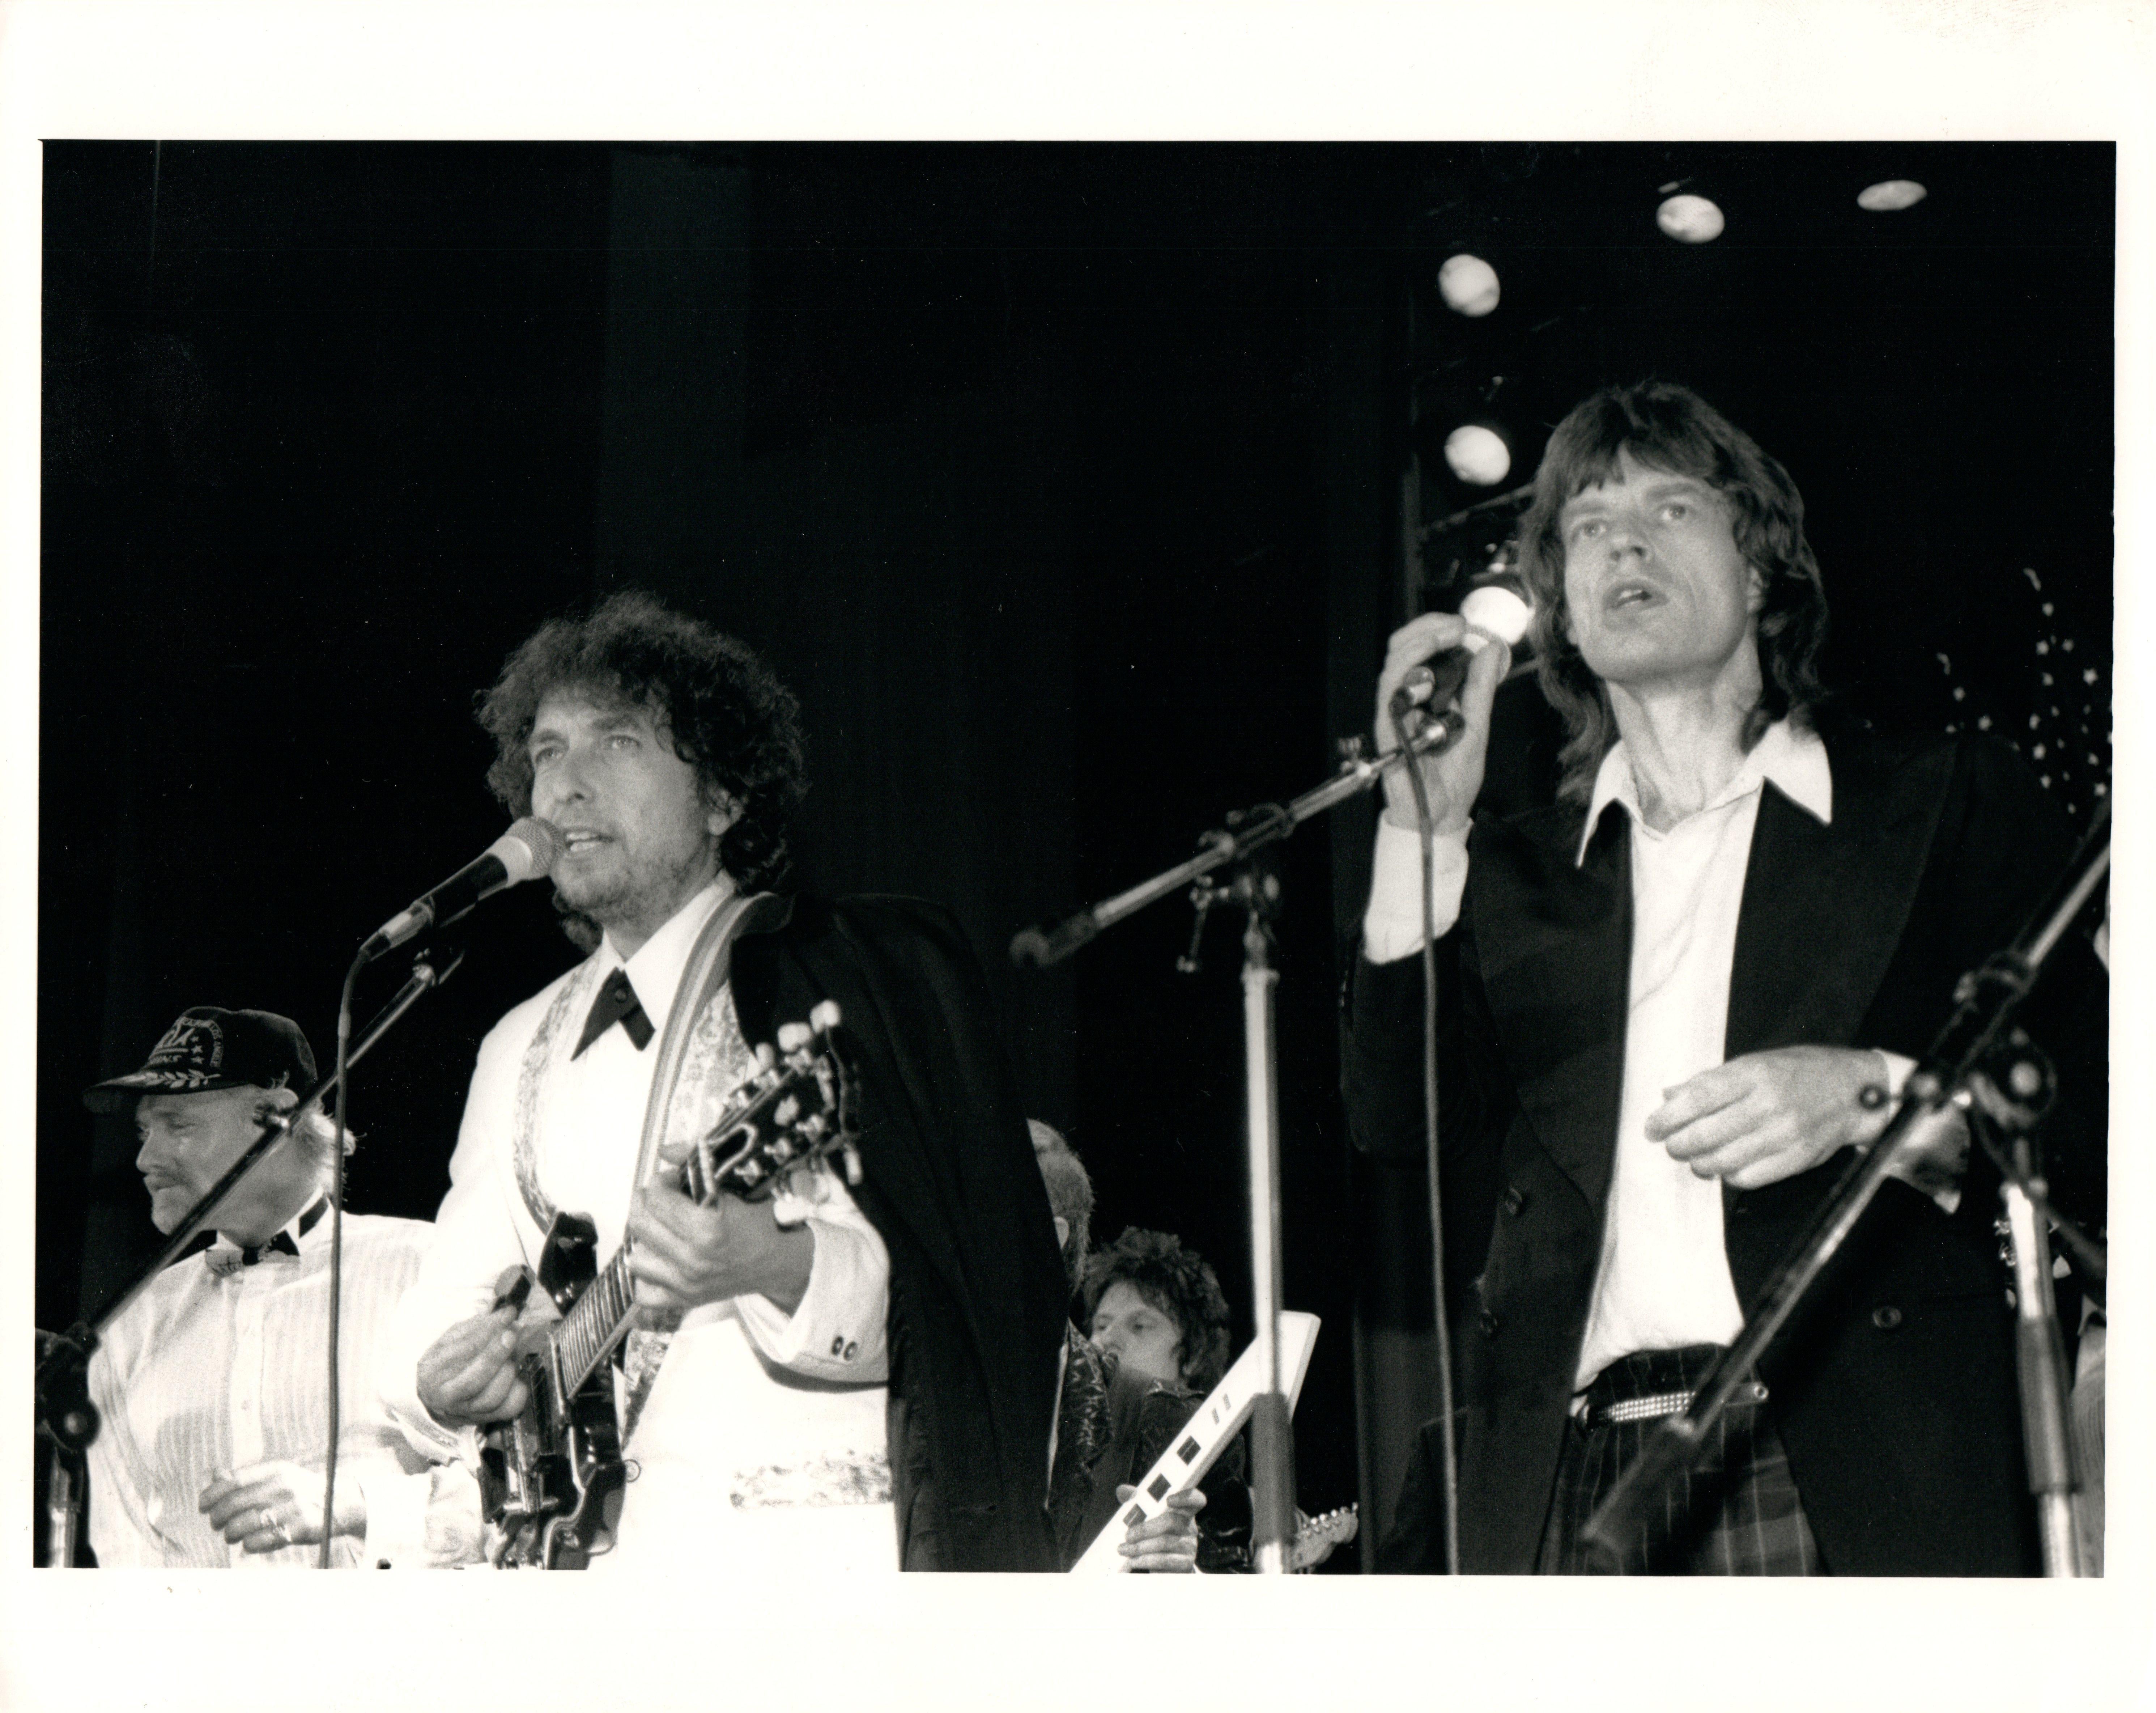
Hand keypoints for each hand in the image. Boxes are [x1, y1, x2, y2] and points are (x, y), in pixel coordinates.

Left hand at [200, 1459, 361, 1552]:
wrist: (340, 1503)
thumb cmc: (300, 1491)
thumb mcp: (278, 1477)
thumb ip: (246, 1477)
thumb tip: (215, 1474)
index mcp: (277, 1470)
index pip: (234, 1481)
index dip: (212, 1494)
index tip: (202, 1505)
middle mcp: (285, 1486)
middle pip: (234, 1504)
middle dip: (217, 1517)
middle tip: (216, 1524)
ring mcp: (293, 1507)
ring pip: (242, 1525)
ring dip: (230, 1534)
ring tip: (231, 1535)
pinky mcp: (298, 1528)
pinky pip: (258, 1541)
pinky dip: (247, 1544)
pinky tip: (250, 1542)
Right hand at [416, 1290, 537, 1427]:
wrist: (433, 1396)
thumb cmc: (445, 1363)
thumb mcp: (449, 1340)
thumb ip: (474, 1328)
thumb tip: (502, 1315)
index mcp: (432, 1372)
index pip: (465, 1349)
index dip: (489, 1329)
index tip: (508, 1314)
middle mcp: (446, 1397)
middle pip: (477, 1378)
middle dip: (498, 1353)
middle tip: (512, 1333)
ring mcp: (464, 1412)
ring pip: (493, 1396)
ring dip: (508, 1371)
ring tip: (512, 1354)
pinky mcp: (482, 1420)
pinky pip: (506, 1409)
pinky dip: (517, 1391)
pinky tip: (517, 1376)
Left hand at [627, 1178, 814, 1315]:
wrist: (781, 1260)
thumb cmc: (760, 1220)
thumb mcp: (736, 1184)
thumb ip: (697, 1161)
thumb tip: (664, 1150)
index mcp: (708, 1227)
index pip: (658, 1198)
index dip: (660, 1181)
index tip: (671, 1179)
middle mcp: (694, 1259)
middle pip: (640, 1225)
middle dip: (644, 1203)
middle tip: (658, 1197)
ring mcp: (688, 1283)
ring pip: (635, 1258)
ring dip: (645, 1240)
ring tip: (660, 1228)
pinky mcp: (686, 1300)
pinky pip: (644, 1293)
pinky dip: (646, 1278)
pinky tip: (660, 1260)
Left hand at [1116, 1484, 1204, 1572]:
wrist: (1165, 1568)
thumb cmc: (1155, 1537)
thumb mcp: (1147, 1520)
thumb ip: (1136, 1503)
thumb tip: (1122, 1490)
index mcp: (1183, 1512)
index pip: (1196, 1500)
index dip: (1186, 1497)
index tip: (1169, 1500)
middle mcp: (1190, 1528)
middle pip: (1171, 1521)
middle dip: (1145, 1528)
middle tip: (1128, 1535)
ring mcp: (1189, 1547)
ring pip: (1164, 1542)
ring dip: (1140, 1547)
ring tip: (1124, 1549)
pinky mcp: (1184, 1565)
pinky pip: (1163, 1561)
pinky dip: (1144, 1560)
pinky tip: (1133, 1560)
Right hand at [1373, 612, 1511, 835]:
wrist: (1442, 815)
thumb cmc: (1453, 778)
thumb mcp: (1477, 726)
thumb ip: (1480, 689)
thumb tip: (1490, 650)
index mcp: (1425, 696)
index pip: (1421, 649)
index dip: (1438, 629)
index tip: (1465, 623)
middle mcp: (1406, 701)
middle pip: (1401, 648)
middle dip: (1427, 627)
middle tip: (1457, 623)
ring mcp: (1394, 714)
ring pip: (1393, 665)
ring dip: (1420, 643)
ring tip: (1447, 633)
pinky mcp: (1387, 731)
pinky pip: (1389, 696)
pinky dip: (1408, 677)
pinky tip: (1430, 670)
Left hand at [1649, 1046, 1897, 1189]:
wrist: (1854, 1092)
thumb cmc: (1798, 1072)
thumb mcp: (1755, 1062)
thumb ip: (1711, 1080)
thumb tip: (1669, 1095)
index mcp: (1753, 1074)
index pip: (1698, 1099)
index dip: (1668, 1117)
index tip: (1651, 1128)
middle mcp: (1768, 1104)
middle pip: (1706, 1134)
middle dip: (1678, 1145)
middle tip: (1670, 1145)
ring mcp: (1784, 1134)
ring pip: (1723, 1161)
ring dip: (1699, 1164)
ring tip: (1694, 1158)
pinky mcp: (1796, 1159)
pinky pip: (1748, 1177)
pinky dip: (1728, 1175)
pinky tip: (1724, 1167)